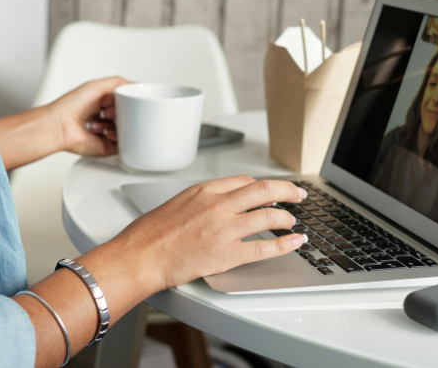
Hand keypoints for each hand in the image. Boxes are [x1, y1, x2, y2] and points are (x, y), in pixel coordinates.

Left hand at [48, 76, 131, 157]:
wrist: (60, 124)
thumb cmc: (71, 105)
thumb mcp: (97, 85)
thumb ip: (119, 83)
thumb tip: (136, 85)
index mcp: (101, 103)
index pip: (124, 102)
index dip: (124, 99)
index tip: (121, 98)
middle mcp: (103, 118)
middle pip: (126, 115)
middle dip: (121, 111)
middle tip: (109, 109)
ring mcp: (106, 132)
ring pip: (126, 129)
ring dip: (117, 122)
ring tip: (103, 119)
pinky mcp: (107, 146)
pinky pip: (123, 144)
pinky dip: (117, 136)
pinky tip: (106, 131)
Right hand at [110, 176, 307, 292]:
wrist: (139, 256)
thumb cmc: (149, 234)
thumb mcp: (176, 204)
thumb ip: (200, 202)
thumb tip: (218, 206)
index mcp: (204, 190)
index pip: (244, 181)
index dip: (263, 186)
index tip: (272, 190)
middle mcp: (218, 205)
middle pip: (265, 190)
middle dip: (288, 191)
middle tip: (298, 195)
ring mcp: (225, 229)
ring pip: (270, 216)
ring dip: (287, 218)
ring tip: (293, 223)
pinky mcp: (227, 254)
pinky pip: (266, 247)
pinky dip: (286, 244)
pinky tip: (295, 242)